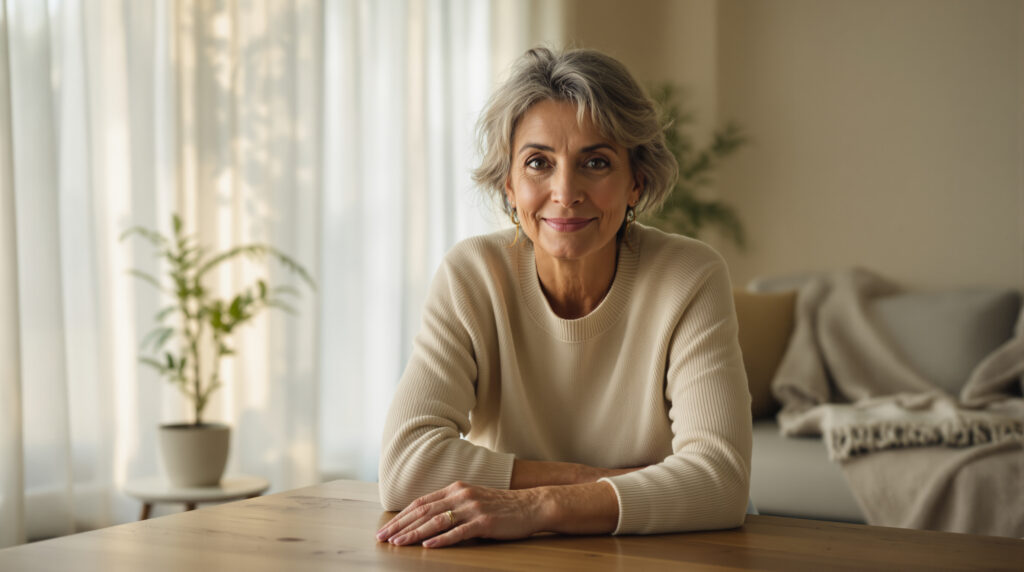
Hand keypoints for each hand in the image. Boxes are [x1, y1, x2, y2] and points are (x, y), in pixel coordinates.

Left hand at [376, 481, 546, 547]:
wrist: (531, 505)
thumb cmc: (501, 506)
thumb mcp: (473, 499)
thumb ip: (452, 505)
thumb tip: (427, 519)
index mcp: (456, 489)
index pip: (421, 503)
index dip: (401, 516)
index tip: (385, 529)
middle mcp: (461, 495)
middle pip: (423, 512)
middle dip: (400, 526)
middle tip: (383, 538)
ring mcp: (472, 508)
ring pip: (436, 522)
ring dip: (414, 533)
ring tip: (398, 543)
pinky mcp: (484, 522)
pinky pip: (458, 532)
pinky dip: (441, 539)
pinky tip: (427, 546)